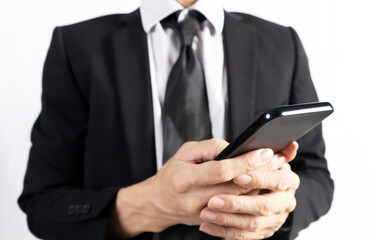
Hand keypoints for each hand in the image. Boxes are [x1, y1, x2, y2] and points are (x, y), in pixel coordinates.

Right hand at [108, 139, 282, 237]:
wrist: (159, 202)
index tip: (264, 152)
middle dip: (260, 172)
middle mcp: (194, 199)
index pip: (221, 171)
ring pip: (240, 201)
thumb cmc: (172, 173)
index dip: (245, 161)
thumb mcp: (185, 152)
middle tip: (279, 159)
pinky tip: (262, 184)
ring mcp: (203, 214)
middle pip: (236, 188)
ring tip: (276, 170)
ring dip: (260, 185)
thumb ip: (210, 147)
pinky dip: (251, 196)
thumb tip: (236, 148)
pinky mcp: (210, 221)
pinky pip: (236, 209)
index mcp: (184, 179)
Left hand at [199, 142, 299, 239]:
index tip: (238, 177)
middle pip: (265, 206)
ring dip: (226, 218)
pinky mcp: (262, 232)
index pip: (279, 179)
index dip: (259, 178)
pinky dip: (224, 231)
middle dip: (237, 203)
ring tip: (205, 212)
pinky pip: (244, 235)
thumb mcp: (253, 153)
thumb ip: (258, 151)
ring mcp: (275, 219)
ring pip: (252, 223)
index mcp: (287, 179)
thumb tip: (267, 150)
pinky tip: (207, 226)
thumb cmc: (248, 167)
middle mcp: (285, 200)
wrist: (245, 188)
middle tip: (213, 200)